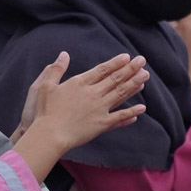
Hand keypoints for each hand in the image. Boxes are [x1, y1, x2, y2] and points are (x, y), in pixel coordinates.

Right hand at [13, 52, 149, 181]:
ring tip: (145, 76)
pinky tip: (142, 108)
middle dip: (130, 69)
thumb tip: (64, 54)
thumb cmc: (44, 111)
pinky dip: (131, 112)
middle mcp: (93, 94)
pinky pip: (120, 117)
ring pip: (121, 94)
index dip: (115, 63)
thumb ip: (56, 69)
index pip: (102, 69)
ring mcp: (99, 109)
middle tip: (143, 61)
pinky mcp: (101, 124)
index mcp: (80, 83)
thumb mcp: (44, 86)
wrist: (49, 135)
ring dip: (134, 84)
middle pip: (115, 79)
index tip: (127, 57)